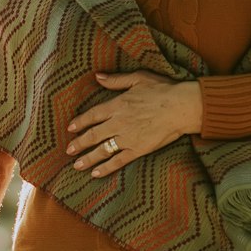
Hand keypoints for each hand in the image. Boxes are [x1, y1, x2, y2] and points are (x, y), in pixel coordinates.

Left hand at [66, 71, 202, 177]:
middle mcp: (119, 123)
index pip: (92, 115)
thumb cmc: (163, 90)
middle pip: (93, 135)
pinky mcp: (139, 150)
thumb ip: (116, 80)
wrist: (182, 107)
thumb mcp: (138, 78)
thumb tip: (97, 76)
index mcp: (117, 105)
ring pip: (102, 150)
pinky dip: (106, 168)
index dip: (80, 122)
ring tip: (77, 165)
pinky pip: (118, 161)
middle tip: (68, 151)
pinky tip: (95, 173)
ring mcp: (128, 138)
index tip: (70, 128)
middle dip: (79, 143)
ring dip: (88, 158)